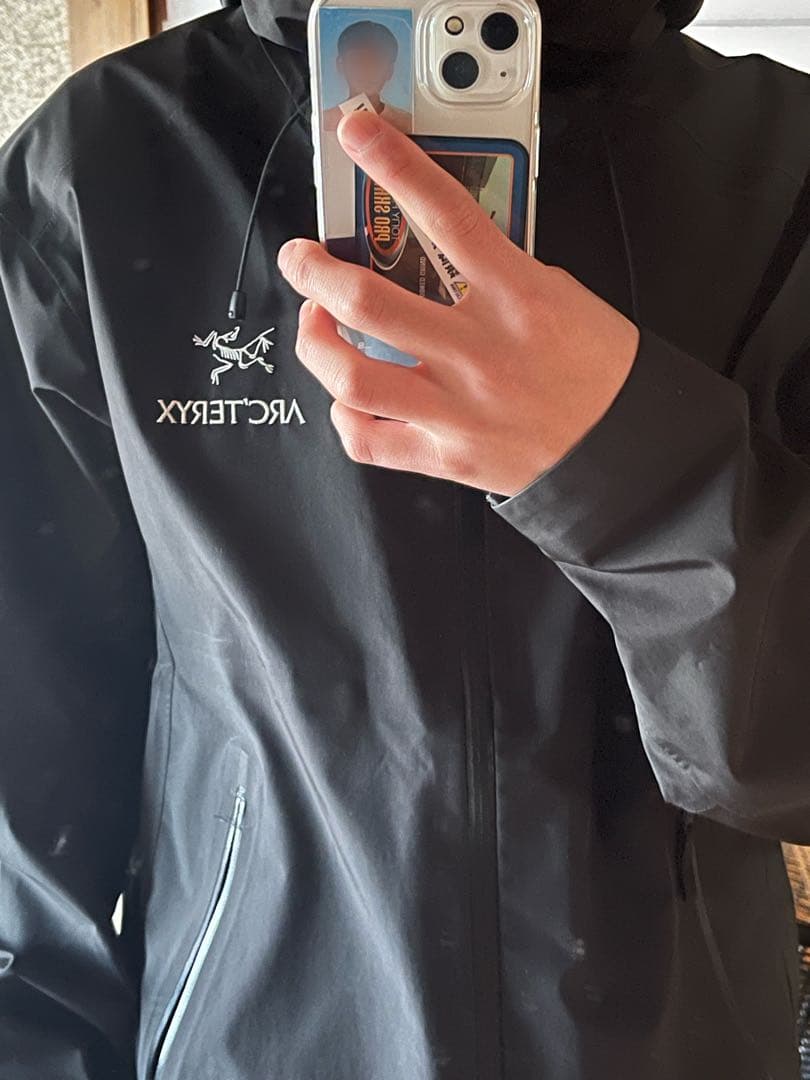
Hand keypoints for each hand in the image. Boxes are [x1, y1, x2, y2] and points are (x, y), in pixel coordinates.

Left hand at [277, 109, 639, 497]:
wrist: (625, 444)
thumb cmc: (597, 369)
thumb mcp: (560, 296)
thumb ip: (498, 273)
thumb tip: (438, 256)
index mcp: (516, 298)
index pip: (446, 216)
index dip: (395, 166)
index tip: (359, 136)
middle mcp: (479, 353)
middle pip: (369, 303)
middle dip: (315, 273)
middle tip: (302, 259)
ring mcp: (458, 409)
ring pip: (354, 377)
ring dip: (316, 343)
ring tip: (314, 325)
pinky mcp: (449, 456)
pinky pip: (370, 441)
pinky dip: (345, 416)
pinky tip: (348, 399)